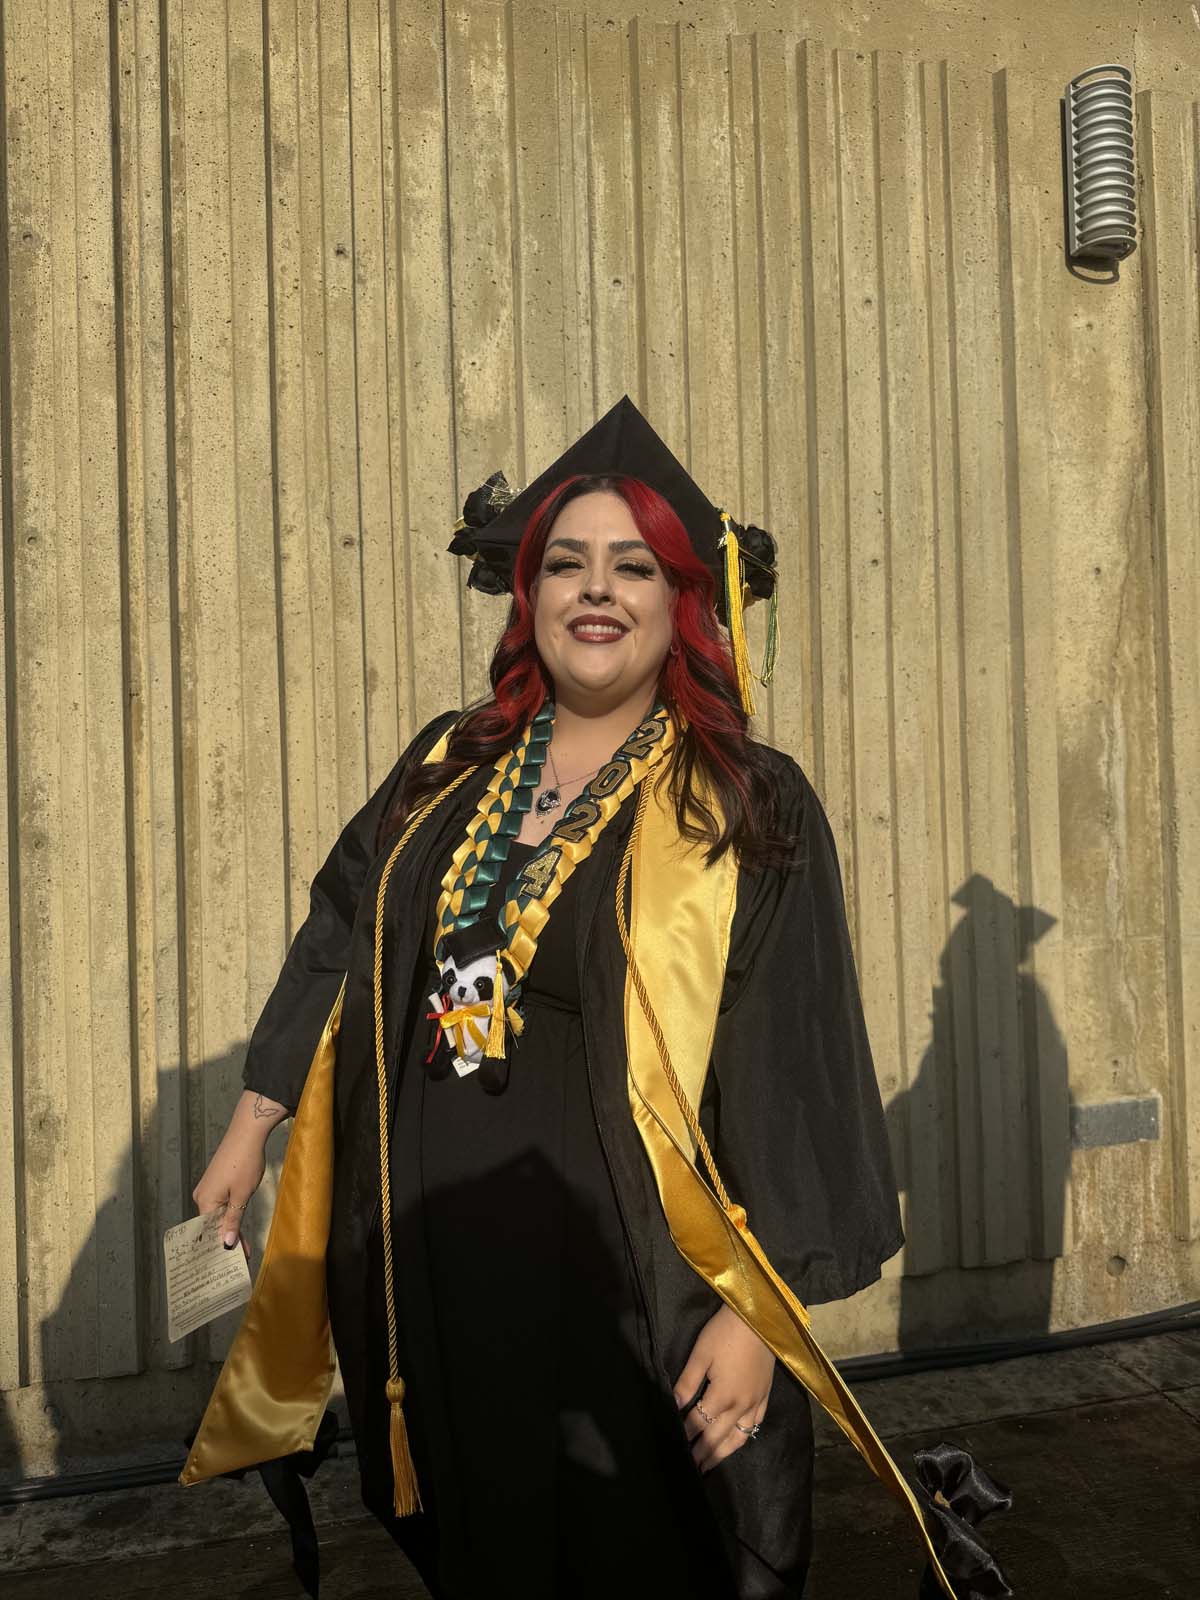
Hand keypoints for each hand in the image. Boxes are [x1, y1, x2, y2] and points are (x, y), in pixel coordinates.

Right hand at [191, 1090, 287, 1257]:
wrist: (247, 1133)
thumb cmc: (244, 1163)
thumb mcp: (242, 1195)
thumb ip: (233, 1220)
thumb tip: (226, 1244)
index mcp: (205, 1202)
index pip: (211, 1233)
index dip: (223, 1249)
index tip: (234, 1265)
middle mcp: (201, 1196)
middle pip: (213, 1226)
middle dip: (227, 1242)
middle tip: (242, 1260)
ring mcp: (208, 1189)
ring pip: (218, 1216)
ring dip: (230, 1230)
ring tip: (243, 1249)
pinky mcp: (216, 1182)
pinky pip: (221, 1205)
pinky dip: (230, 1216)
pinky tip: (238, 1227)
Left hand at [673, 1303, 774, 1472]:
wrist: (759, 1318)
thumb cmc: (725, 1332)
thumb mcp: (700, 1354)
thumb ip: (687, 1383)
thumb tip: (674, 1406)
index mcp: (722, 1396)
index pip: (699, 1423)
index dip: (685, 1435)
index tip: (674, 1446)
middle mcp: (741, 1406)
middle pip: (718, 1437)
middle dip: (702, 1453)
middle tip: (690, 1469)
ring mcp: (756, 1402)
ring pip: (739, 1437)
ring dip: (723, 1453)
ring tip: (710, 1465)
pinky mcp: (765, 1395)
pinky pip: (755, 1425)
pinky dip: (743, 1437)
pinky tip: (736, 1441)